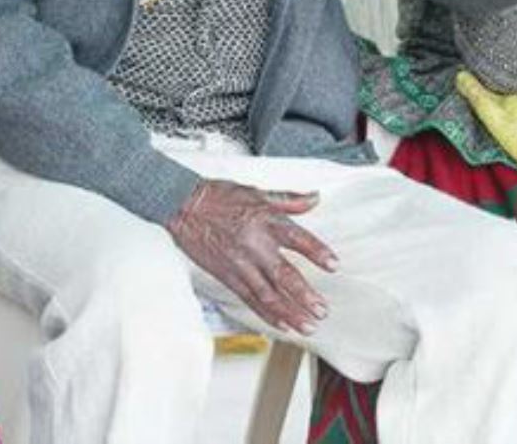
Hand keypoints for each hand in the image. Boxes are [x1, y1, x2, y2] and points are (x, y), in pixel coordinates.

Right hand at [166, 179, 337, 334]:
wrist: (183, 206)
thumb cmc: (218, 197)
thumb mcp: (257, 192)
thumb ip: (289, 199)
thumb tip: (314, 198)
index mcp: (265, 220)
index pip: (297, 239)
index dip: (317, 252)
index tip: (334, 265)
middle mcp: (254, 245)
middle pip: (284, 275)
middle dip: (305, 295)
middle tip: (322, 310)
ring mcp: (240, 264)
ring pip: (268, 294)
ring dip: (290, 312)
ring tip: (307, 325)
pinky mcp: (227, 276)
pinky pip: (250, 299)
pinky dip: (267, 314)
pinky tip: (282, 325)